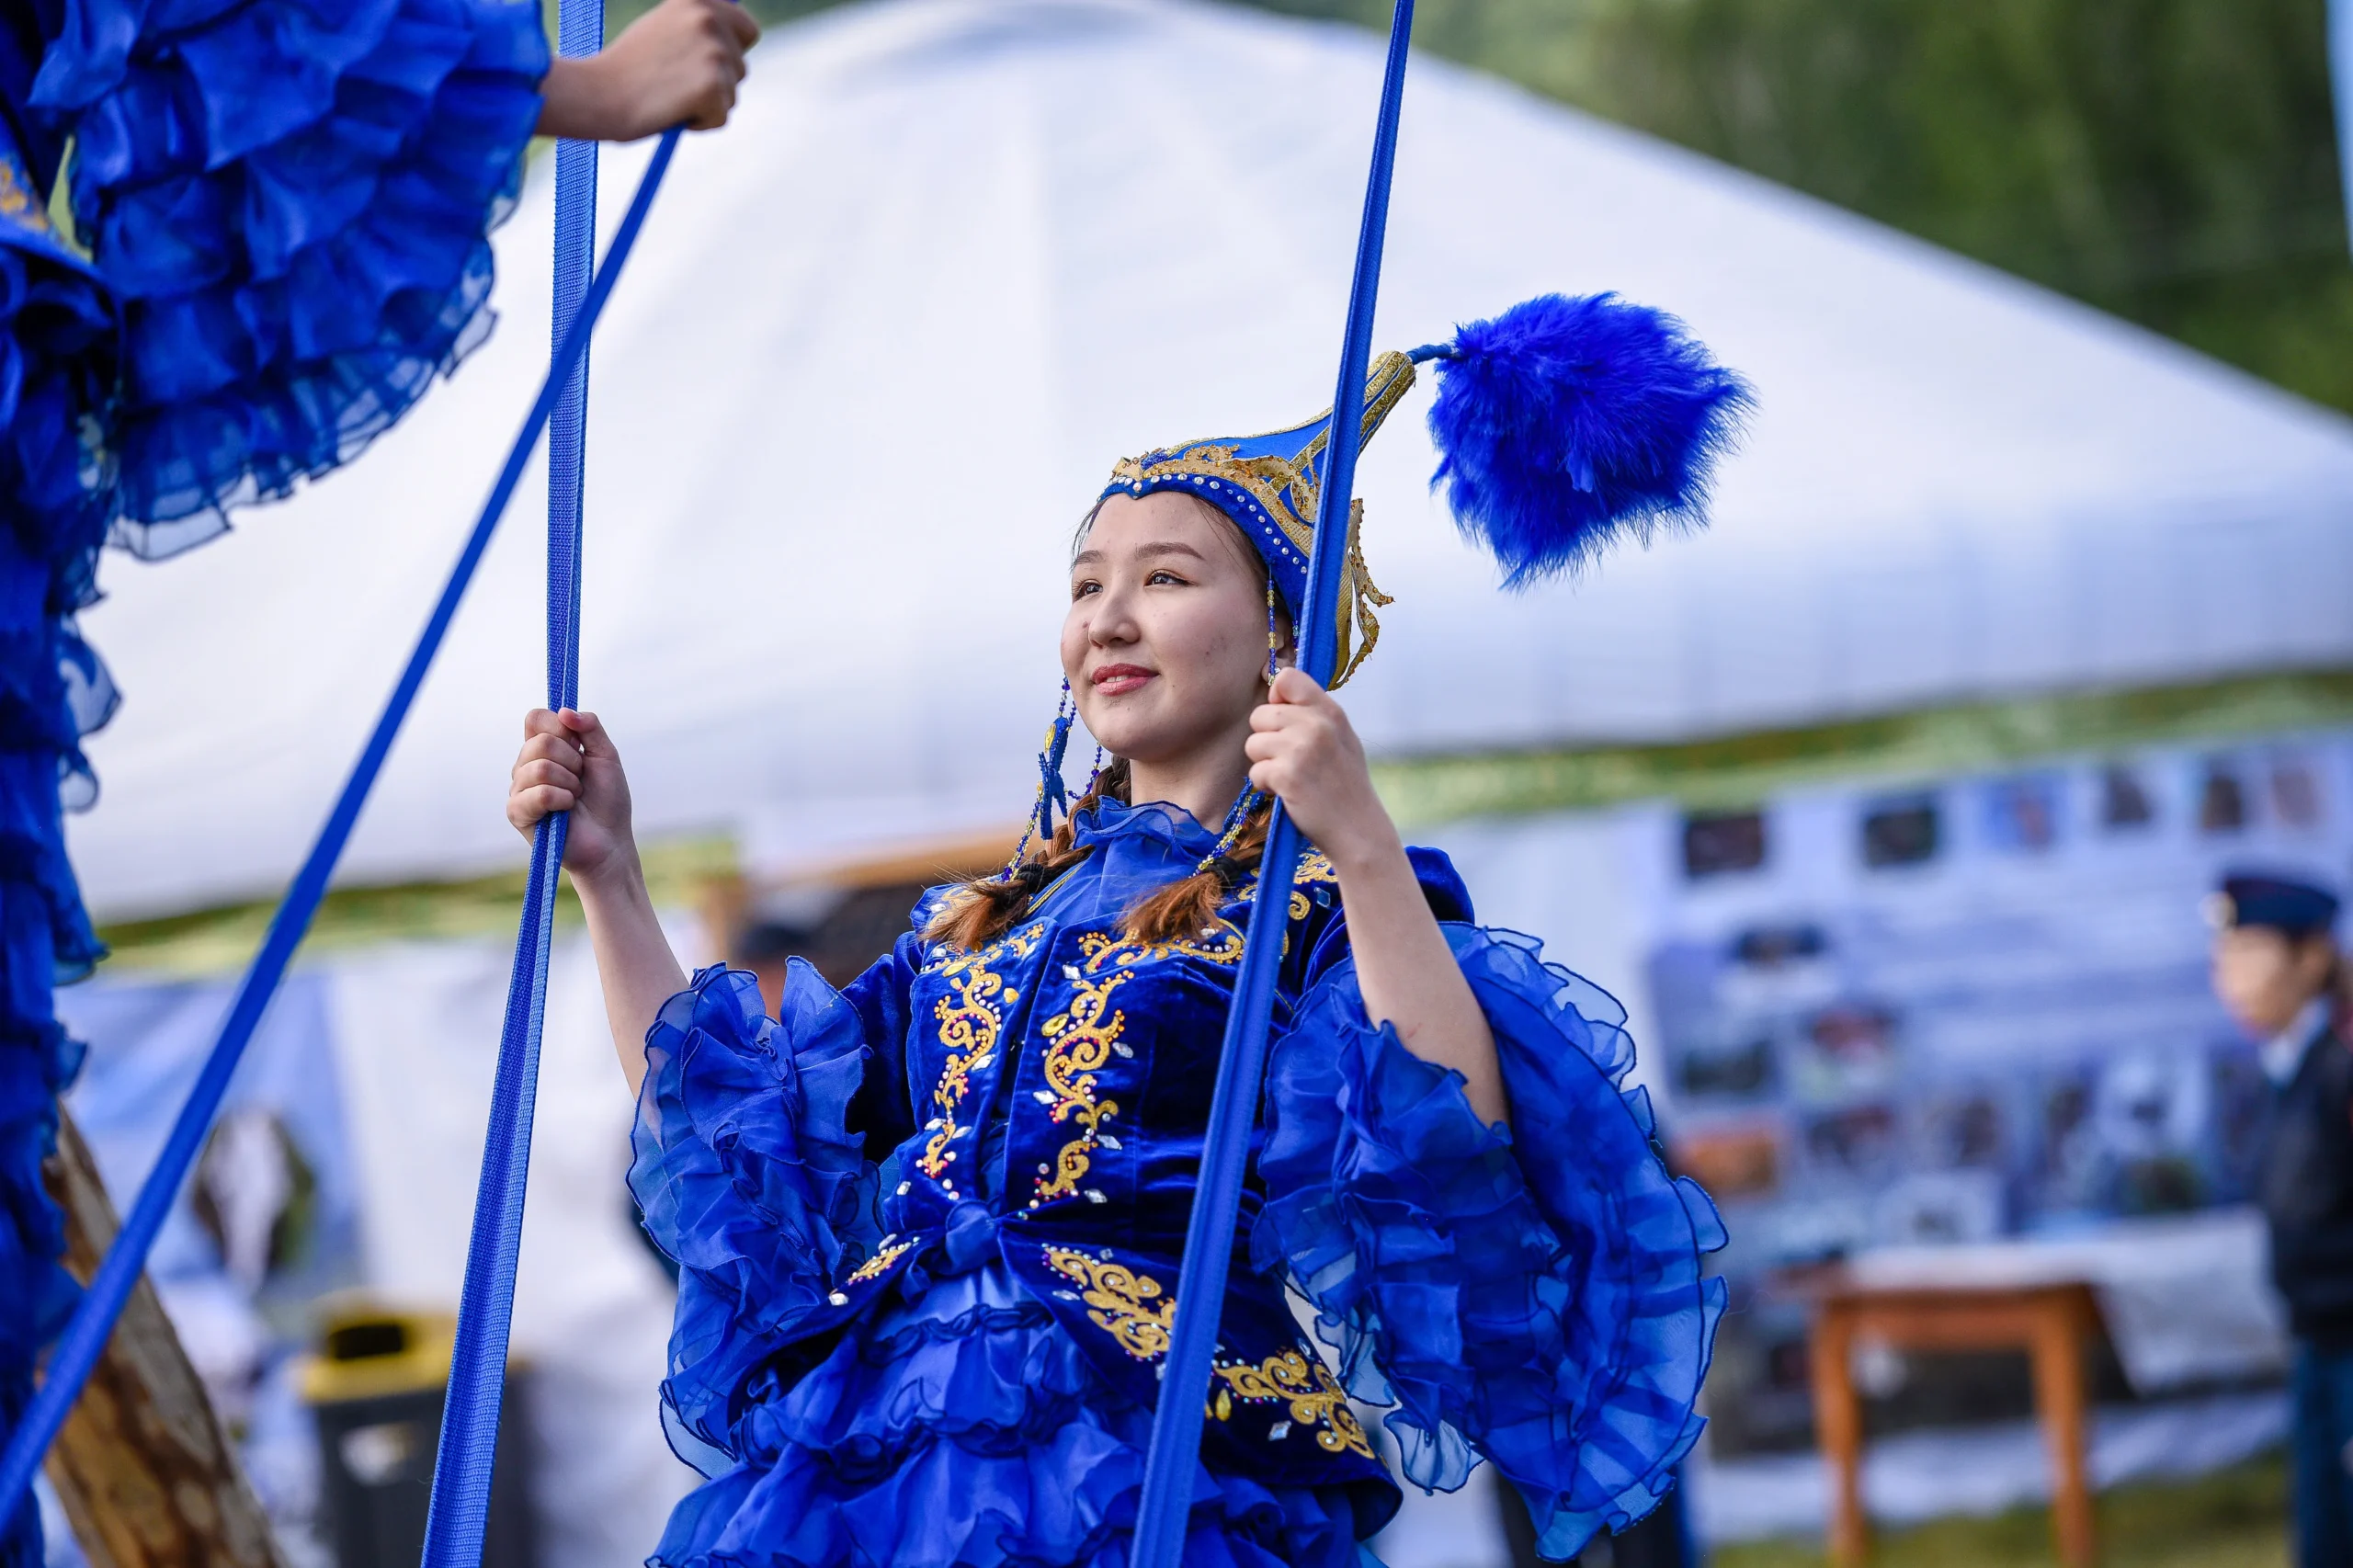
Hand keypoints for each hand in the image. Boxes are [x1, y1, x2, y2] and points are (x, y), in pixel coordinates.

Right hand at [507, 709, 636, 887]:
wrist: (610, 840)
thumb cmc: (607, 800)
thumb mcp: (606, 756)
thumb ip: (590, 727)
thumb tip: (564, 711)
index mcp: (543, 749)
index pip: (536, 718)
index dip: (561, 728)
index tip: (579, 747)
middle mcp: (526, 765)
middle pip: (539, 742)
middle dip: (572, 761)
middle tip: (581, 780)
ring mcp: (519, 788)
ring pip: (539, 768)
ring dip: (570, 783)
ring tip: (575, 797)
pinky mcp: (517, 812)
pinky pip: (539, 794)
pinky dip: (562, 800)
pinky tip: (566, 810)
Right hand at [535, 0, 759, 141]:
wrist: (597, 93)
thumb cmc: (626, 68)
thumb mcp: (663, 29)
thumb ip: (697, 28)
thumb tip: (737, 36)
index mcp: (697, 0)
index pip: (746, 28)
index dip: (732, 51)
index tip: (708, 63)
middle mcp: (709, 19)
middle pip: (741, 66)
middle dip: (718, 81)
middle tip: (677, 83)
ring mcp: (713, 52)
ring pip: (732, 93)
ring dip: (706, 103)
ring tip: (668, 95)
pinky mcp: (713, 86)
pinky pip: (722, 117)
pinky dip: (701, 123)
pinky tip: (671, 111)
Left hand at [1243, 668, 1400, 872]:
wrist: (1358, 829)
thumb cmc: (1345, 785)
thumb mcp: (1341, 738)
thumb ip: (1313, 715)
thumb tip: (1275, 690)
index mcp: (1331, 712)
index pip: (1288, 678)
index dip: (1276, 698)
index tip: (1284, 721)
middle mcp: (1317, 725)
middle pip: (1260, 714)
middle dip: (1266, 739)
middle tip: (1289, 760)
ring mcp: (1301, 749)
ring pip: (1253, 743)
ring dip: (1264, 764)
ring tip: (1289, 777)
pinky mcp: (1287, 775)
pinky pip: (1255, 771)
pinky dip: (1265, 785)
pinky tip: (1287, 793)